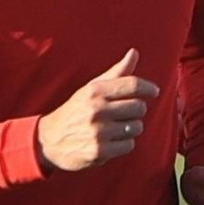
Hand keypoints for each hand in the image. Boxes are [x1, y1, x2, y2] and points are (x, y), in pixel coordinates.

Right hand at [37, 50, 159, 171]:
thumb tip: (134, 53)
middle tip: (125, 113)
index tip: (154, 91)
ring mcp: (98, 131)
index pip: (132, 84)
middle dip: (136, 111)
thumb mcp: (90, 89)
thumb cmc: (75, 111)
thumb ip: (115, 73)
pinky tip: (112, 141)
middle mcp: (96, 109)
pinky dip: (124, 143)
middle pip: (139, 107)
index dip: (148, 87)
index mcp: (94, 91)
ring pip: (136, 127)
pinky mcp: (99, 151)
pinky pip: (129, 145)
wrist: (48, 140)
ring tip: (116, 128)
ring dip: (131, 128)